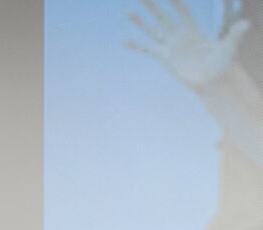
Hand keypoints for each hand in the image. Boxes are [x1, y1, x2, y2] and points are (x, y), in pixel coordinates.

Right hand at [128, 0, 249, 88]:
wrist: (211, 81)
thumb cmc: (221, 64)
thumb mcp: (229, 48)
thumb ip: (234, 35)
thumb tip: (246, 23)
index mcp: (193, 30)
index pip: (183, 11)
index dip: (176, 2)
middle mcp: (179, 35)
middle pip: (164, 17)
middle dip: (154, 6)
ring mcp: (170, 45)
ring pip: (152, 30)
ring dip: (141, 22)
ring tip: (129, 12)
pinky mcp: (164, 57)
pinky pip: (148, 49)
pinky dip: (136, 45)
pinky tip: (124, 41)